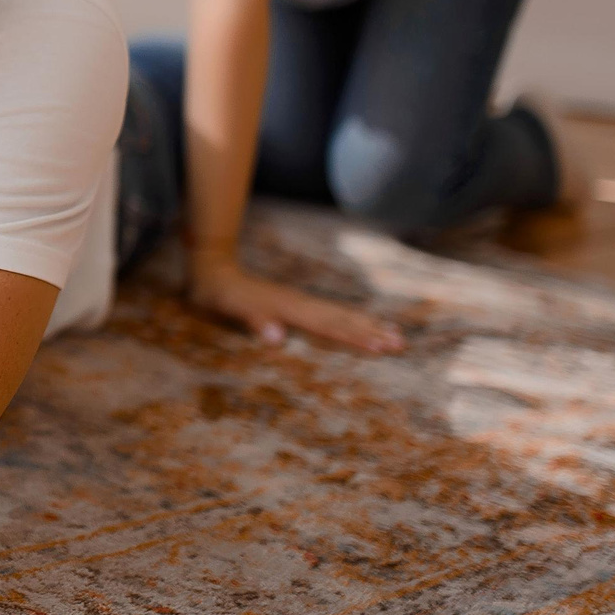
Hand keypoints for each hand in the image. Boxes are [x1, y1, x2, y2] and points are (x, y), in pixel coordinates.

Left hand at [188, 256, 404, 355]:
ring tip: (396, 336)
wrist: (213, 268)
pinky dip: (352, 320)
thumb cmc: (219, 293)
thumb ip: (253, 321)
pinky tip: (365, 325)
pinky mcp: (297, 304)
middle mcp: (299, 303)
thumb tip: (277, 338)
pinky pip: (331, 314)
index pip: (327, 326)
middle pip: (342, 319)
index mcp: (288, 308)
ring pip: (341, 315)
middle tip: (401, 344)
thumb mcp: (228, 307)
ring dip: (368, 325)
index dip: (354, 336)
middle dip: (371, 331)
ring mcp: (300, 302)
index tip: (379, 346)